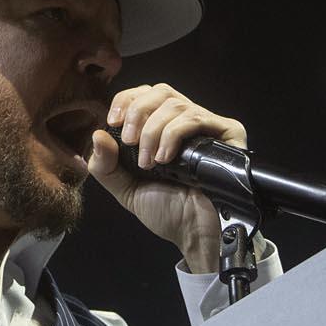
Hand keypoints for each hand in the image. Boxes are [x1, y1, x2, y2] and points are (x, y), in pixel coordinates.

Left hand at [87, 83, 247, 273]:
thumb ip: (105, 164)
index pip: (145, 94)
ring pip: (175, 104)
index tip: (113, 122)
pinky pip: (196, 117)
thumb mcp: (125, 188)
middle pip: (161, 91)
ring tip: (150, 162)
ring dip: (154, 131)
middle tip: (130, 142)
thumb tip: (97, 134)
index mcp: (163, 127)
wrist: (193, 233)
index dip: (127, 100)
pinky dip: (173, 134)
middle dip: (138, 113)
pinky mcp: (227, 132)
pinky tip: (166, 159)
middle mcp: (186, 121)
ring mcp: (208, 125)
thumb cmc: (165, 211)